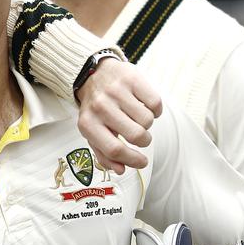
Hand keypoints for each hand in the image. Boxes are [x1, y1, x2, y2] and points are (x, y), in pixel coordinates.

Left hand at [75, 58, 161, 172]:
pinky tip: (145, 106)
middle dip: (144, 141)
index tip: (142, 162)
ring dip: (147, 123)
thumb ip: (104, 154)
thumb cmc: (95, 108)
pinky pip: (155, 103)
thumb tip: (121, 170)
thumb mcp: (92, 131)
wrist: (93, 74)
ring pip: (147, 120)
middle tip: (141, 136)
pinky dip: (155, 109)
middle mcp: (100, 107)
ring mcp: (116, 91)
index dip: (133, 160)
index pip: (114, 149)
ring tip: (137, 117)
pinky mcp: (131, 78)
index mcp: (88, 124)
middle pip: (135, 135)